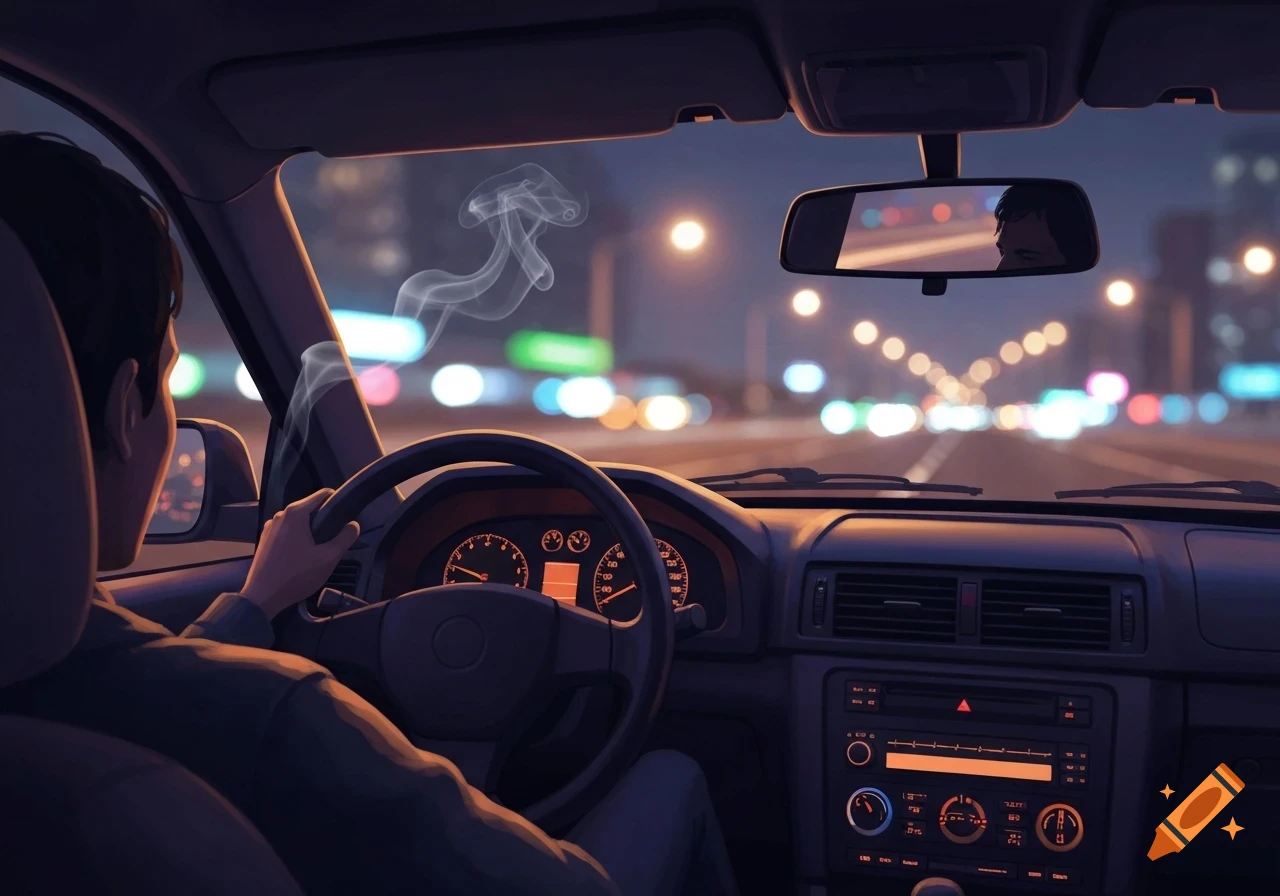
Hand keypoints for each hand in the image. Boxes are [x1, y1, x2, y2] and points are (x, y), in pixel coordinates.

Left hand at [240, 489, 359, 619]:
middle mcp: (281, 514)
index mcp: (296, 513)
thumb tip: (354, 525)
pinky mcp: (264, 538)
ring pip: (297, 520)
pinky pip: (286, 530)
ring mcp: (270, 526)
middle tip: (333, 539)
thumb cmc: (297, 576)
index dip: (337, 501)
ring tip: (317, 550)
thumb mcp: (328, 559)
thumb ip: (345, 538)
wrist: (262, 597)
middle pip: (309, 508)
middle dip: (323, 519)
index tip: (346, 517)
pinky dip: (296, 537)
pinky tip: (300, 555)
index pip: (322, 494)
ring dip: (309, 529)